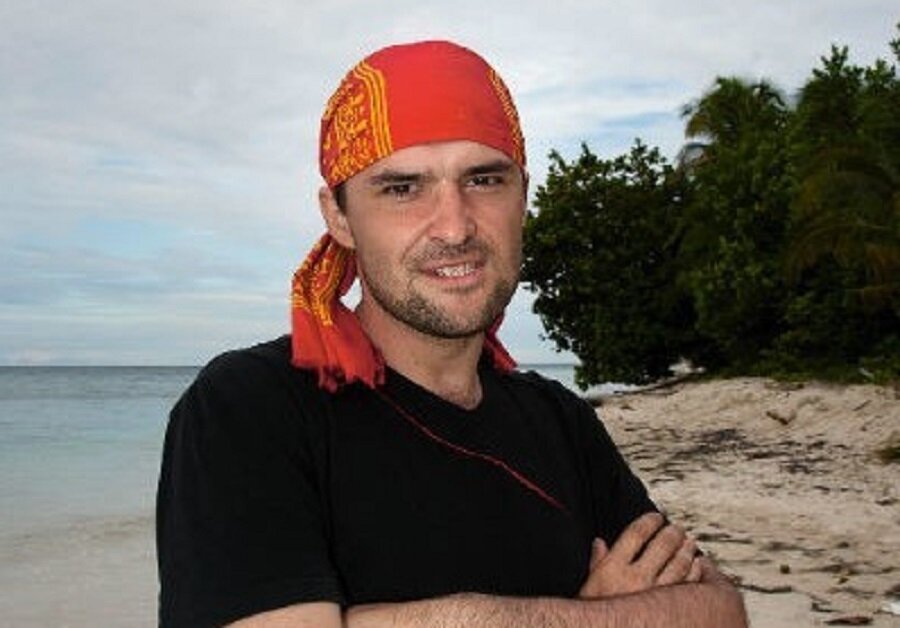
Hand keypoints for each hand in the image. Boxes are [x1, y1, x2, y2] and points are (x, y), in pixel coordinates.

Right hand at [578, 512, 701, 598]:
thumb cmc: (594, 612)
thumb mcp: (589, 586)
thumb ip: (596, 562)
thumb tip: (599, 542)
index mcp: (613, 567)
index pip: (636, 533)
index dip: (648, 521)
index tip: (656, 517)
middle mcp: (635, 578)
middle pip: (661, 544)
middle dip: (672, 532)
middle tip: (677, 528)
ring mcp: (653, 594)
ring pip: (678, 563)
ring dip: (686, 549)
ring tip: (689, 542)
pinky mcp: (667, 610)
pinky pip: (687, 585)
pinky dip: (694, 572)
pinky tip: (697, 564)